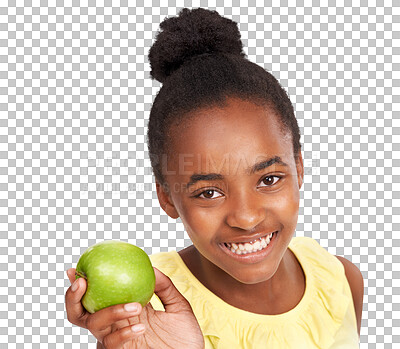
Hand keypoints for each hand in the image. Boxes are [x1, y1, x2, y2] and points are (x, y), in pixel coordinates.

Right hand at [65, 267, 203, 348]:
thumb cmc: (185, 338)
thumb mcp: (179, 307)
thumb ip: (165, 288)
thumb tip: (152, 267)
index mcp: (127, 310)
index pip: (99, 295)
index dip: (82, 284)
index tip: (75, 268)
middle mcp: (117, 325)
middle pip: (81, 313)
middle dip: (73, 298)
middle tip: (82, 282)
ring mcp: (117, 340)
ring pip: (94, 325)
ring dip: (110, 311)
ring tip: (135, 306)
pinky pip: (111, 343)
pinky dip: (123, 332)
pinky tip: (141, 327)